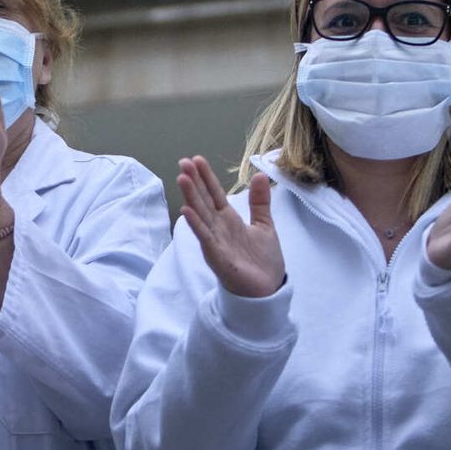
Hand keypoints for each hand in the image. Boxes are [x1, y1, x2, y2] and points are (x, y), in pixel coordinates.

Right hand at [178, 156, 284, 297]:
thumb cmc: (263, 260)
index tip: (196, 159)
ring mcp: (215, 241)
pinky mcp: (217, 256)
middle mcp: (218, 227)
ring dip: (191, 197)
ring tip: (182, 178)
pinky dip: (196, 224)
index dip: (206, 177)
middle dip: (194, 181)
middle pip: (203, 200)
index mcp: (228, 219)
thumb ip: (260, 202)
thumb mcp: (264, 225)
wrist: (268, 290)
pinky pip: (204, 237)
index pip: (214, 193)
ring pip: (200, 215)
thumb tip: (260, 175)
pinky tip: (186, 210)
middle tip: (183, 161)